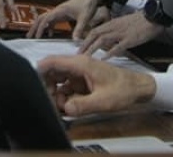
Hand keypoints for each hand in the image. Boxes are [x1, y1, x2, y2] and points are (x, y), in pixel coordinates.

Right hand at [27, 0, 99, 39]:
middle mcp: (57, 10)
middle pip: (41, 18)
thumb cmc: (87, 4)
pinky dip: (48, 27)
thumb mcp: (84, 17)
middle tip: (29, 36)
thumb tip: (75, 41)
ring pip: (45, 19)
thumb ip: (79, 29)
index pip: (46, 19)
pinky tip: (50, 34)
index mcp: (60, 10)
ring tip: (35, 36)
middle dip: (34, 27)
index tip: (37, 37)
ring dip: (40, 27)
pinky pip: (52, 20)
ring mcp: (59, 12)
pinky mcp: (62, 13)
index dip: (40, 28)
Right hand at [38, 54, 156, 117]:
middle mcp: (77, 67)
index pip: (52, 62)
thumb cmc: (124, 90)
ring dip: (56, 95)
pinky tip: (70, 108)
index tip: (32, 83)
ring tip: (64, 108)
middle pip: (52, 73)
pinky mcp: (82, 83)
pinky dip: (65, 98)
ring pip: (58, 82)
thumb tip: (65, 109)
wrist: (139, 88)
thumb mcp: (103, 101)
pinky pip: (67, 89)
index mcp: (80, 64)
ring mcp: (79, 75)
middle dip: (48, 88)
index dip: (38, 71)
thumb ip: (82, 106)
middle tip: (52, 103)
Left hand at [78, 11, 163, 57]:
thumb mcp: (124, 24)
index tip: (79, 46)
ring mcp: (121, 33)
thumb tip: (108, 40)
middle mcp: (114, 27)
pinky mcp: (130, 39)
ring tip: (85, 57)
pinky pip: (117, 46)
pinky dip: (109, 53)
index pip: (94, 30)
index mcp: (112, 23)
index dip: (85, 38)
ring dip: (92, 48)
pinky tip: (104, 59)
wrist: (152, 16)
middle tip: (77, 54)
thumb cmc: (139, 21)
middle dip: (84, 44)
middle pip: (94, 34)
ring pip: (102, 40)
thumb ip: (115, 30)